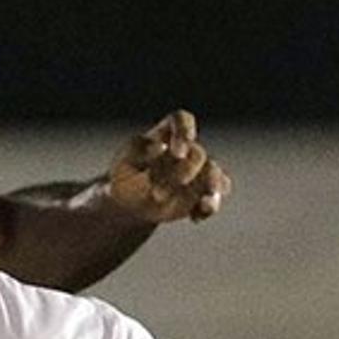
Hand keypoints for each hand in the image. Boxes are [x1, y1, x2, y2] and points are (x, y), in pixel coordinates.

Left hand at [105, 110, 230, 224]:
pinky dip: (208, 207)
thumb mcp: (124, 162)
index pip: (181, 120)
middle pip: (197, 153)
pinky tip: (195, 217)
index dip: (185, 131)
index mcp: (165, 134)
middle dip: (183, 173)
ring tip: (203, 203)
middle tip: (157, 194)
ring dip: (208, 186)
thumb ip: (141, 152)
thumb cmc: (125, 176)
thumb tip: (160, 148)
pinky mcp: (202, 192)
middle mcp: (186, 149)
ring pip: (214, 173)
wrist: (129, 202)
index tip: (177, 152)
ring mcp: (197, 170)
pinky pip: (214, 197)